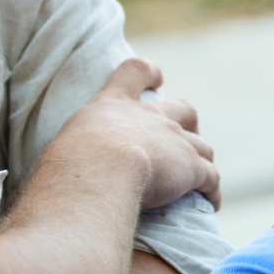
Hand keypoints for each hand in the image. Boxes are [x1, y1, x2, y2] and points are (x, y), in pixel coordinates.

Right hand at [51, 58, 220, 209]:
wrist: (99, 173)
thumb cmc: (70, 165)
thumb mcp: (67, 147)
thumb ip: (75, 153)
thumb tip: (60, 177)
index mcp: (114, 106)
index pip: (134, 72)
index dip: (148, 73)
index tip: (157, 77)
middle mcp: (150, 117)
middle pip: (182, 109)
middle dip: (187, 123)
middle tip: (183, 142)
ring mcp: (175, 140)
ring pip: (201, 146)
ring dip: (201, 161)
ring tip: (199, 180)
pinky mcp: (192, 167)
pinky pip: (210, 177)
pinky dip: (212, 189)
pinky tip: (211, 202)